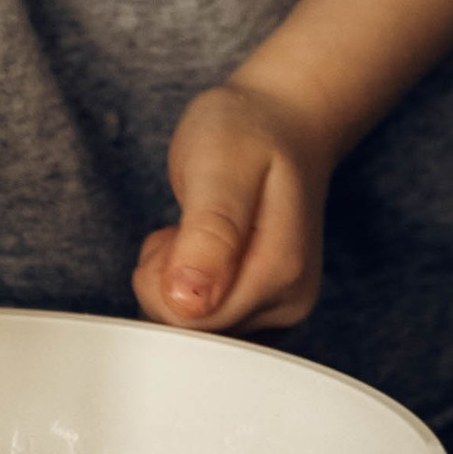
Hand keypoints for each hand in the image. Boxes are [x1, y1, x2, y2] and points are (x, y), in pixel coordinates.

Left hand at [132, 80, 335, 334]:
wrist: (281, 122)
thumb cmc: (248, 134)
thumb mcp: (221, 164)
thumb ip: (208, 233)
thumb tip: (189, 302)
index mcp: (281, 272)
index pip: (193, 321)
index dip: (163, 280)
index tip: (178, 232)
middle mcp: (288, 301)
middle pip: (193, 331)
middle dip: (166, 282)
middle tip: (184, 227)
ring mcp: (280, 308)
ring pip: (194, 328)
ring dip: (173, 283)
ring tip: (193, 232)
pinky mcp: (264, 308)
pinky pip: (204, 321)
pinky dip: (186, 288)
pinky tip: (200, 250)